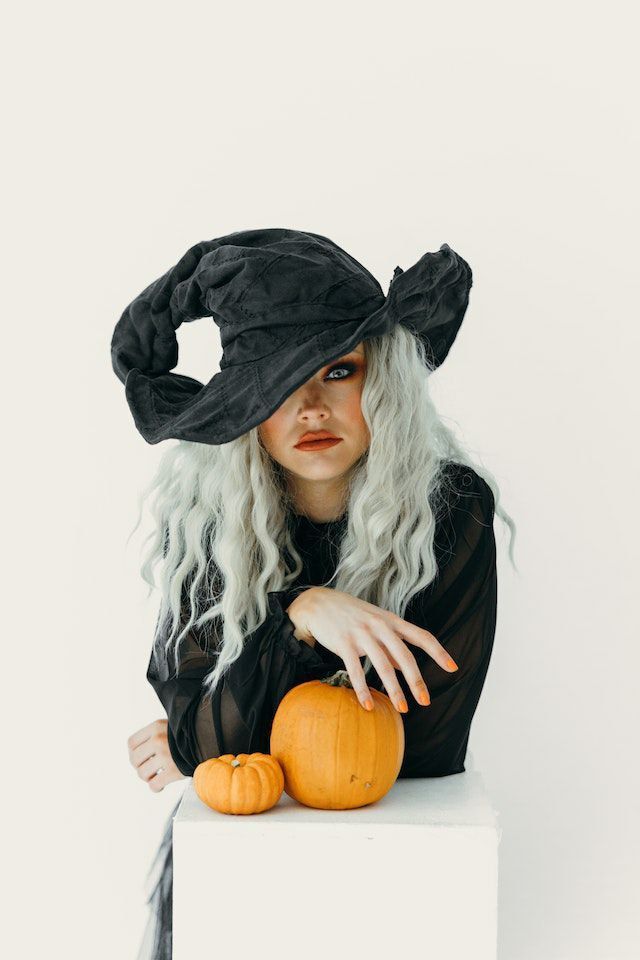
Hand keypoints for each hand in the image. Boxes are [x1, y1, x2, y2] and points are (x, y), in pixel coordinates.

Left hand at [127, 719, 186, 791]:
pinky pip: (154, 785)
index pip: (131, 743)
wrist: (212, 738)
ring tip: (156, 776)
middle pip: (134, 760)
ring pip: (142, 773)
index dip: (134, 754)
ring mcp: (166, 755)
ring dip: (148, 778)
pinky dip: (156, 788)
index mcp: (156, 727)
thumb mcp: (171, 726)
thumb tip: (137, 750)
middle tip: (150, 769)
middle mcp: (158, 739)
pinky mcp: (174, 770)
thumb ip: (155, 734)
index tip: (142, 758)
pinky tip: (161, 786)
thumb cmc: (191, 734)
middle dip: (140, 768)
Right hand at [287, 587, 458, 712]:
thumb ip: (390, 646)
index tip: (453, 668)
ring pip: (383, 666)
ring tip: (403, 709)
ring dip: (394, 690)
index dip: (439, 652)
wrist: (317, 603)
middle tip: (426, 702)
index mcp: (391, 620)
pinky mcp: (343, 642)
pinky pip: (355, 670)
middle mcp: (380, 625)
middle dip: (417, 681)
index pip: (422, 636)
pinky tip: (368, 706)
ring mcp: (362, 633)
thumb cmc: (350, 615)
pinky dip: (362, 690)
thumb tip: (405, 668)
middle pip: (405, 656)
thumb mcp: (375, 624)